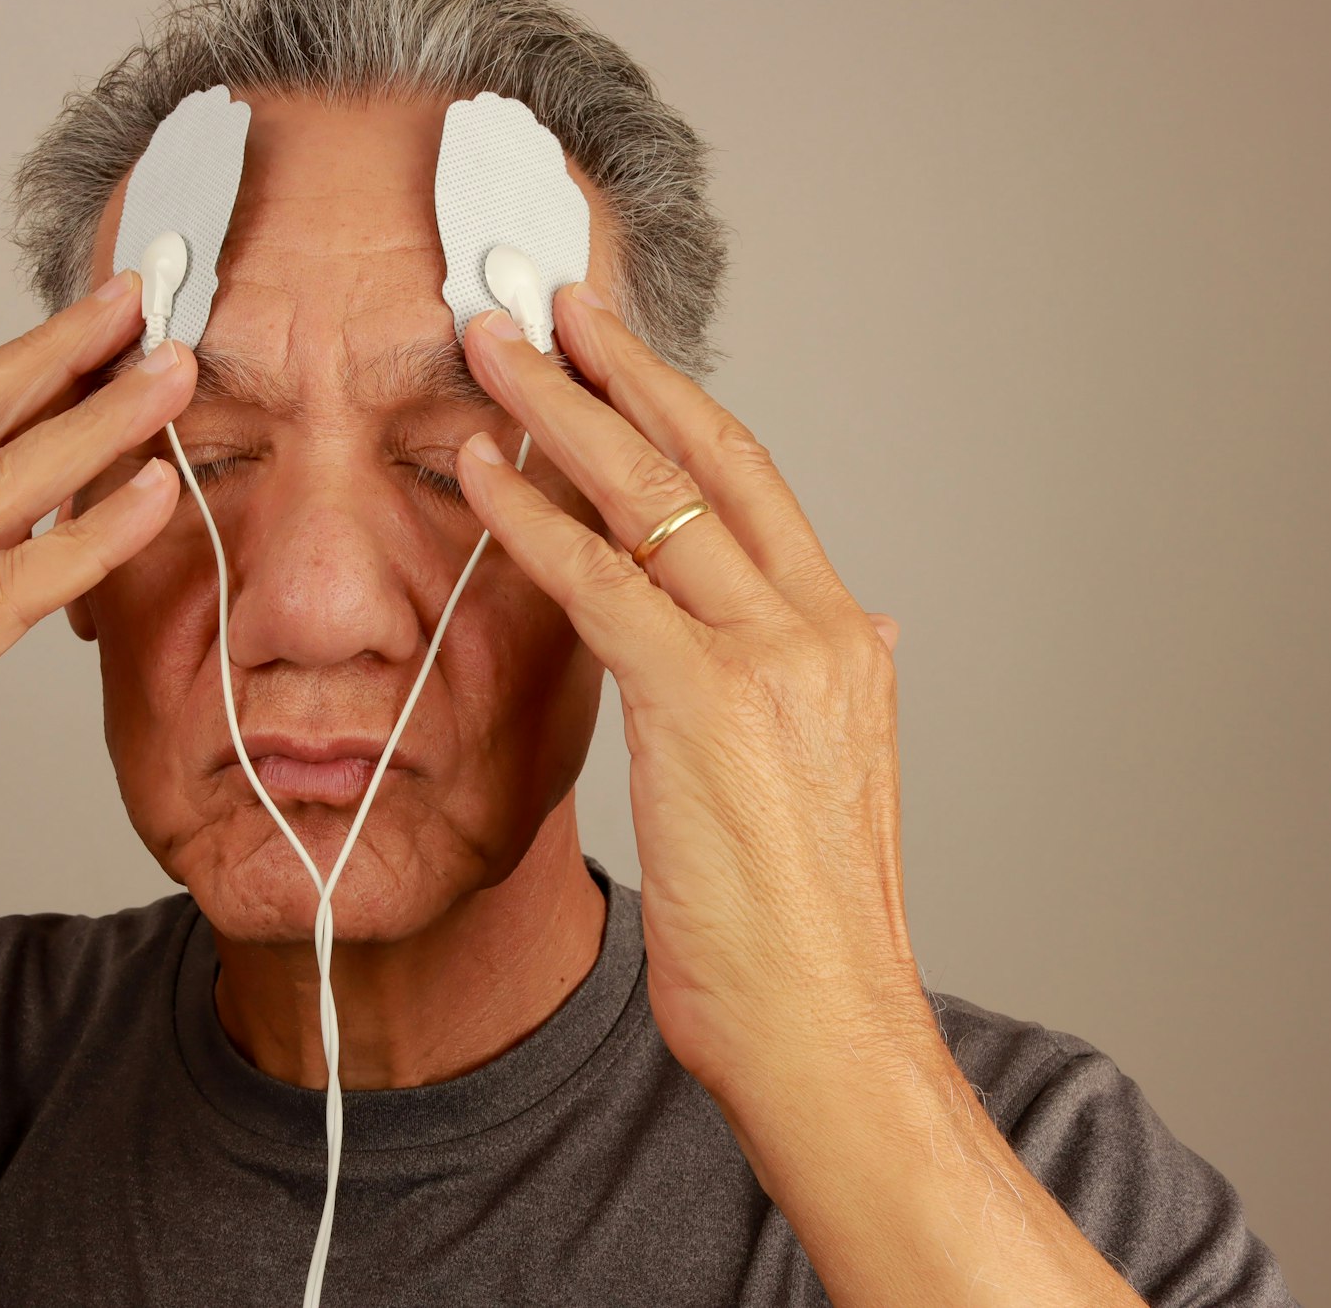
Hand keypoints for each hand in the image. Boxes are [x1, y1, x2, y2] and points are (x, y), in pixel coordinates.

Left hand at [456, 287, 927, 1108]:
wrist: (828, 1030)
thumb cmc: (806, 933)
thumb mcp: (828, 789)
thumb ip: (824, 696)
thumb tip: (855, 632)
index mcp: (849, 642)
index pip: (756, 488)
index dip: (681, 409)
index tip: (619, 356)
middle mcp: (823, 627)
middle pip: (709, 458)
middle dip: (618, 369)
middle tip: (546, 300)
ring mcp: (770, 657)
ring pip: (649, 496)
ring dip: (557, 413)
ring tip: (489, 352)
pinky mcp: (704, 700)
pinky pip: (599, 580)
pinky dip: (528, 518)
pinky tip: (476, 472)